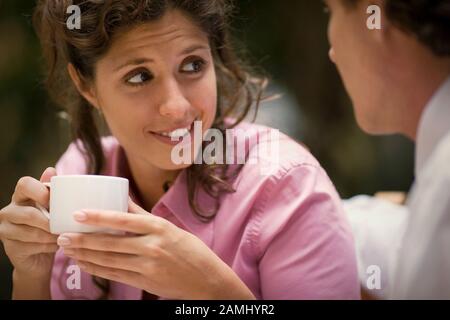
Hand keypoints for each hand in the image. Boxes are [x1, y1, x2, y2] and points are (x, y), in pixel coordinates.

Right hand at [0, 167, 58, 277]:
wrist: (40, 256)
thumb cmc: (49, 227)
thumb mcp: (54, 208)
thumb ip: (53, 191)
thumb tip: (50, 170)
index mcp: (21, 196)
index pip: (24, 184)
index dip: (39, 191)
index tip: (53, 201)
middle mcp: (9, 211)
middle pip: (30, 214)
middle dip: (50, 222)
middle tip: (64, 226)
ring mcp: (6, 230)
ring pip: (33, 232)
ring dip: (52, 236)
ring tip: (62, 236)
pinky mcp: (10, 247)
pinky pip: (33, 246)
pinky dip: (48, 246)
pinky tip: (55, 245)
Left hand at [57, 199, 254, 298]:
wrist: (207, 279)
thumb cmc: (190, 250)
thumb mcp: (169, 227)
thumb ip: (143, 215)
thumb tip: (121, 198)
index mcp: (159, 228)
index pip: (123, 220)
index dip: (98, 217)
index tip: (78, 214)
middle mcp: (152, 246)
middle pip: (110, 243)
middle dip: (83, 240)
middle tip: (62, 236)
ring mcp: (148, 266)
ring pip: (109, 261)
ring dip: (85, 255)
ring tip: (68, 249)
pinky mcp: (145, 282)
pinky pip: (115, 275)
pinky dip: (97, 269)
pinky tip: (84, 264)